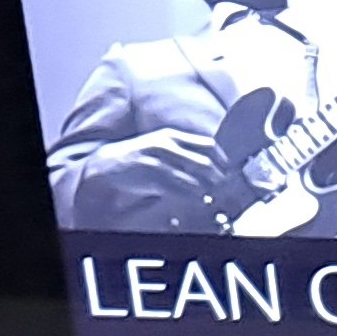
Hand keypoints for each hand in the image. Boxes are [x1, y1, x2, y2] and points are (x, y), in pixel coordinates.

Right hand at [105, 128, 228, 209]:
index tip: (228, 170)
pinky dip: (189, 197)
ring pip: (193, 179)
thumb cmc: (140, 156)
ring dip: (205, 190)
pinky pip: (177, 190)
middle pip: (205, 163)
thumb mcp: (162, 146)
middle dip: (217, 177)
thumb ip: (183, 151)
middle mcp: (167, 145)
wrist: (108, 163)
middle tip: (223, 187)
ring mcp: (158, 161)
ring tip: (210, 196)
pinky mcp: (150, 177)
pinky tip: (194, 199)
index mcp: (172, 136)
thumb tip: (210, 164)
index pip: (208, 145)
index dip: (222, 159)